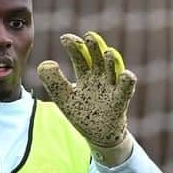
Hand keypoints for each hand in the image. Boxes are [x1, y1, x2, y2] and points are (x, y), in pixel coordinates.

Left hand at [37, 30, 136, 157]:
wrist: (97, 135)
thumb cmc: (82, 113)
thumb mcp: (62, 97)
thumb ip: (52, 81)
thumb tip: (45, 63)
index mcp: (86, 75)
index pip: (80, 56)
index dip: (74, 47)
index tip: (65, 39)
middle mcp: (100, 78)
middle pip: (98, 59)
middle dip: (95, 48)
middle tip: (89, 37)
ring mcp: (111, 89)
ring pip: (113, 71)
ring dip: (112, 61)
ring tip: (108, 52)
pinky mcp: (119, 102)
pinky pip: (126, 91)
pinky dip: (127, 82)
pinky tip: (127, 74)